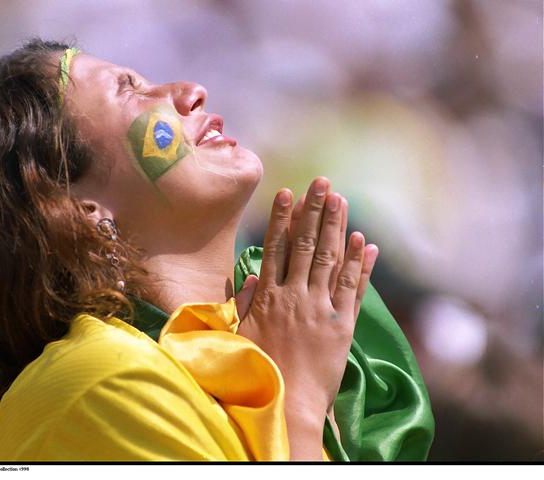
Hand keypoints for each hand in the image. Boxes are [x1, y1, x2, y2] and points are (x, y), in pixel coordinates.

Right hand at [235, 177, 377, 458]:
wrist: (290, 403)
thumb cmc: (261, 372)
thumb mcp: (242, 336)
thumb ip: (246, 304)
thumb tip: (251, 276)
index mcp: (269, 297)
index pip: (276, 248)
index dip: (282, 218)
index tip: (287, 192)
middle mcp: (295, 296)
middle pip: (306, 245)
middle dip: (314, 211)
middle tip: (322, 182)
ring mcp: (320, 309)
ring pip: (330, 260)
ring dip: (337, 227)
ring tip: (341, 199)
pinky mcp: (342, 325)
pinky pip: (352, 289)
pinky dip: (360, 265)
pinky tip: (364, 241)